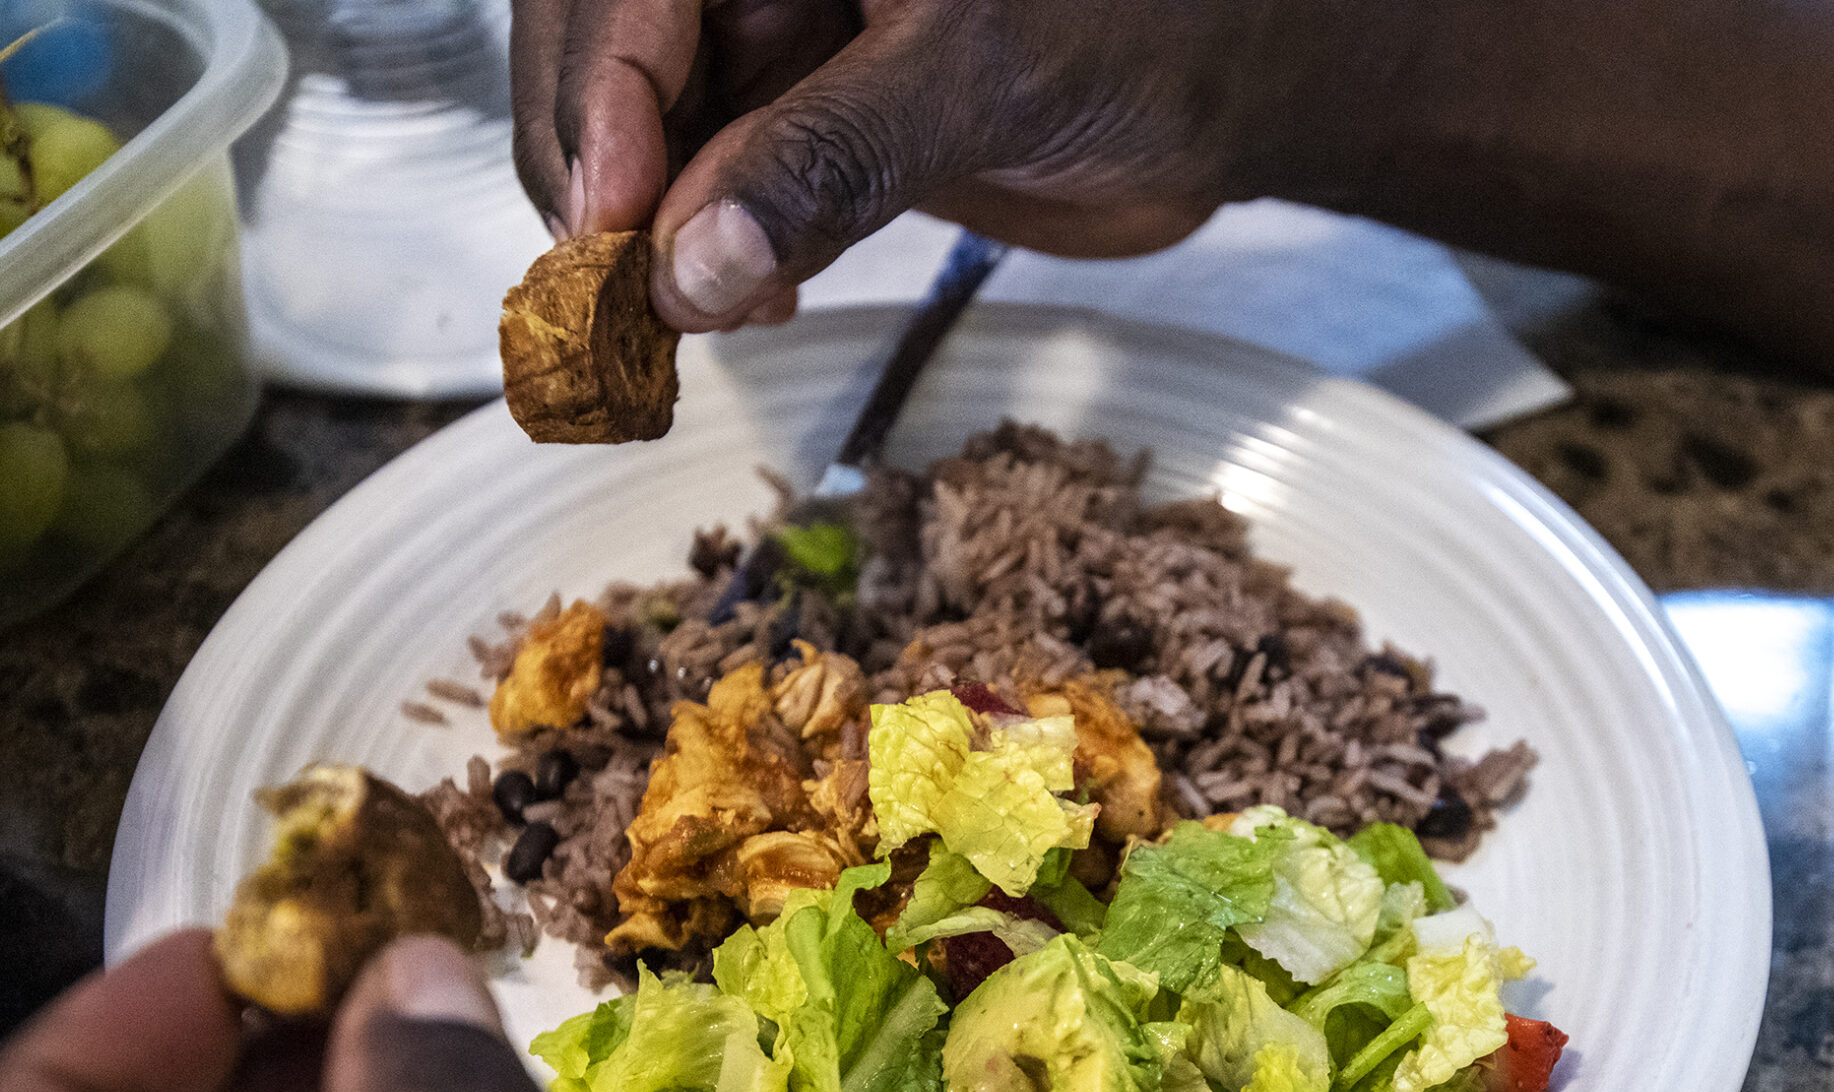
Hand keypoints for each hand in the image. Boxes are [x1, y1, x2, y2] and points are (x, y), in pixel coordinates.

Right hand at [512, 0, 1264, 329]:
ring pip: (642, 128)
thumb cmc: (1146, 29)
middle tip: (617, 301)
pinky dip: (705, 254)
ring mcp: (772, 28)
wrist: (1234, 81)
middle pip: (602, 50)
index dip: (603, 97)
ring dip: (641, 233)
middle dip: (598, 174)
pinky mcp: (798, 112)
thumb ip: (831, 161)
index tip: (609, 226)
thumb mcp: (983, 79)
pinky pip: (709, 184)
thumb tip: (691, 265)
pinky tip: (739, 304)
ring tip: (679, 321)